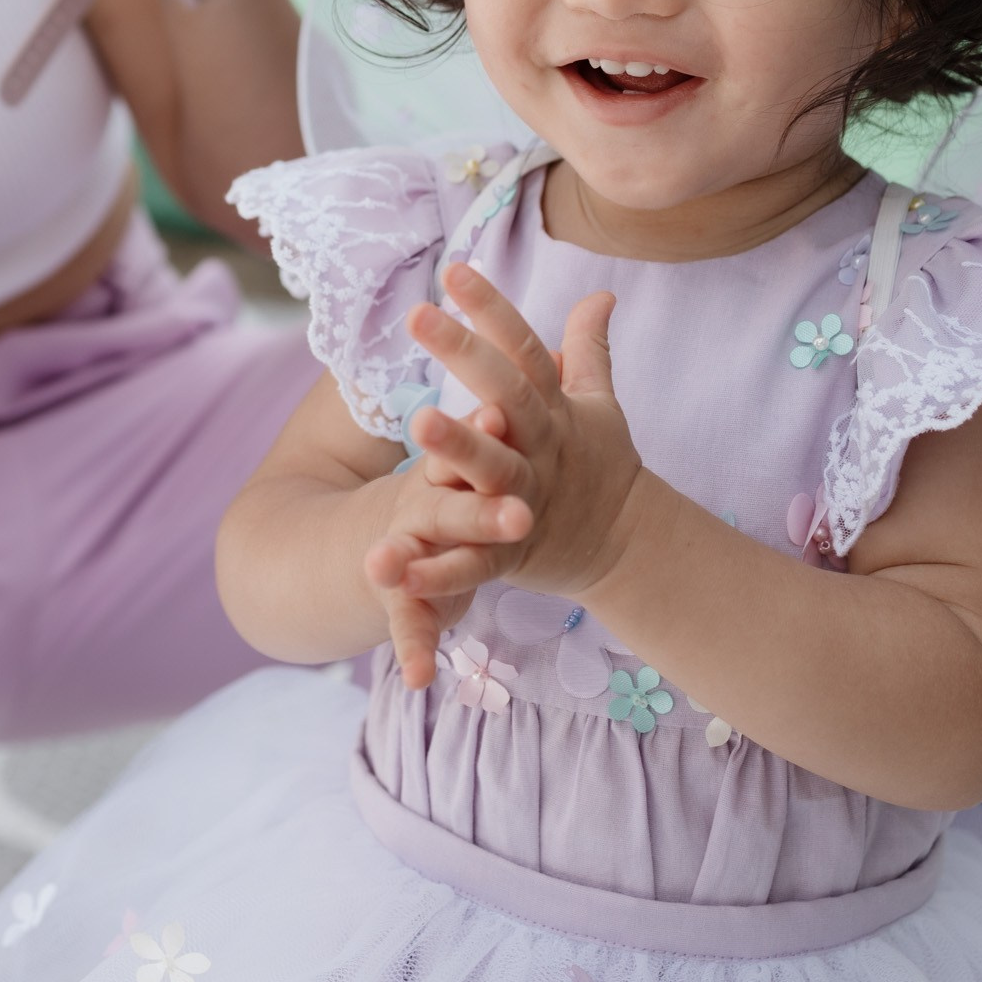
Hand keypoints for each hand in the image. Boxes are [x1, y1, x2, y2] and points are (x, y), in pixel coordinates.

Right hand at [364, 401, 519, 689]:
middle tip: (511, 511)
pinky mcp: (406, 597)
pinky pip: (408, 624)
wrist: (380, 536)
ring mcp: (411, 549)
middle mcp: (427, 501)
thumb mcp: (493, 432)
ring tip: (386, 572)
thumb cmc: (452, 480)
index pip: (469, 439)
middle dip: (470, 506)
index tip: (500, 413)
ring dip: (415, 568)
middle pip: (447, 499)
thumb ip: (545, 377)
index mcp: (455, 462)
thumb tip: (601, 302)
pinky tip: (419, 680)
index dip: (483, 428)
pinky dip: (413, 650)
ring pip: (416, 557)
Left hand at [365, 267, 644, 685]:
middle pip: (507, 393)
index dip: (492, 307)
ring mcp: (528, 497)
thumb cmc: (598, 465)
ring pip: (493, 468)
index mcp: (554, 408)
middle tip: (418, 315)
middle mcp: (542, 445)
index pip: (524, 348)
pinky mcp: (512, 551)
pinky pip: (471, 560)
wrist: (626, 547)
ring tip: (418, 419)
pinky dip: (434, 568)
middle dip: (464, 353)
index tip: (454, 268)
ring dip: (457, 446)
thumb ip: (587, 350)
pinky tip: (389, 562)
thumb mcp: (598, 405)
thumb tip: (602, 293)